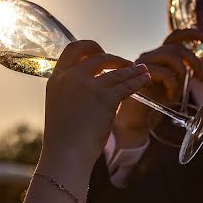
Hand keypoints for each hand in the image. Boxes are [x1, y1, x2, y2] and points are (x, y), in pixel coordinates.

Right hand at [40, 40, 150, 169]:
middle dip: (115, 59)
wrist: (65, 154)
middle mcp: (72, 78)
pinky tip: (145, 80)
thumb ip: (71, 91)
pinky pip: (126, 85)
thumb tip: (90, 85)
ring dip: (131, 70)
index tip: (101, 53)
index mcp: (57, 79)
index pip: (73, 49)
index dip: (90, 47)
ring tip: (142, 71)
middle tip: (125, 64)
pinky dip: (138, 81)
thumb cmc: (63, 137)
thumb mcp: (59, 106)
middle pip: (98, 57)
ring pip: (116, 71)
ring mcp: (89, 86)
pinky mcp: (105, 98)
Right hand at [112, 29, 202, 147]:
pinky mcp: (139, 75)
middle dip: (194, 60)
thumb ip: (190, 70)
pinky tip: (170, 97)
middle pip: (175, 47)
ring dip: (182, 72)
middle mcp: (150, 56)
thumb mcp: (178, 84)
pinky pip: (164, 73)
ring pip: (170, 55)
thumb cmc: (155, 103)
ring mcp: (143, 64)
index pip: (174, 37)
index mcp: (159, 57)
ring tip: (180, 90)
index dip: (191, 34)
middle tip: (202, 76)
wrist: (137, 120)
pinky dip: (173, 85)